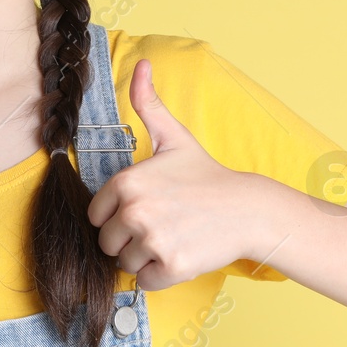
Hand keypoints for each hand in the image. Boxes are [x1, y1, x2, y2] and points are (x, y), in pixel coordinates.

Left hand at [86, 58, 264, 289]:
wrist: (248, 209)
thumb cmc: (206, 176)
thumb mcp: (173, 137)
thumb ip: (149, 103)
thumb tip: (142, 64)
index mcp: (126, 182)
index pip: (97, 216)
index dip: (118, 215)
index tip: (146, 208)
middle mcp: (135, 211)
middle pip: (108, 243)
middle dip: (130, 239)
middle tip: (162, 225)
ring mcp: (153, 240)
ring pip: (126, 264)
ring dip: (146, 257)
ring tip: (174, 237)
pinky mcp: (171, 267)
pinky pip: (145, 282)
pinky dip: (161, 275)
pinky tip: (181, 253)